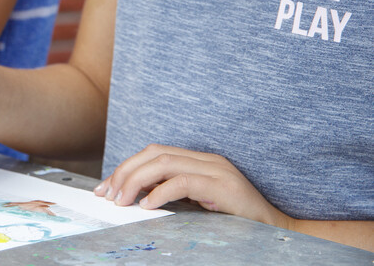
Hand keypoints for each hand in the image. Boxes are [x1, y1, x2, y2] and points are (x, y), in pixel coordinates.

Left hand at [96, 144, 292, 228]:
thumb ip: (173, 194)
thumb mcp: (199, 204)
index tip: (106, 187)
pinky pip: (183, 182)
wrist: (279, 232)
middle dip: (124, 171)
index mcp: (199, 160)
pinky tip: (147, 206)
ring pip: (163, 163)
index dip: (126, 167)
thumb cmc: (236, 222)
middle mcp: (207, 159)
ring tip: (122, 201)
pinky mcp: (223, 186)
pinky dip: (160, 192)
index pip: (154, 153)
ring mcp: (217, 170)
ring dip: (136, 181)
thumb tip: (135, 198)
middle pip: (154, 153)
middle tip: (108, 194)